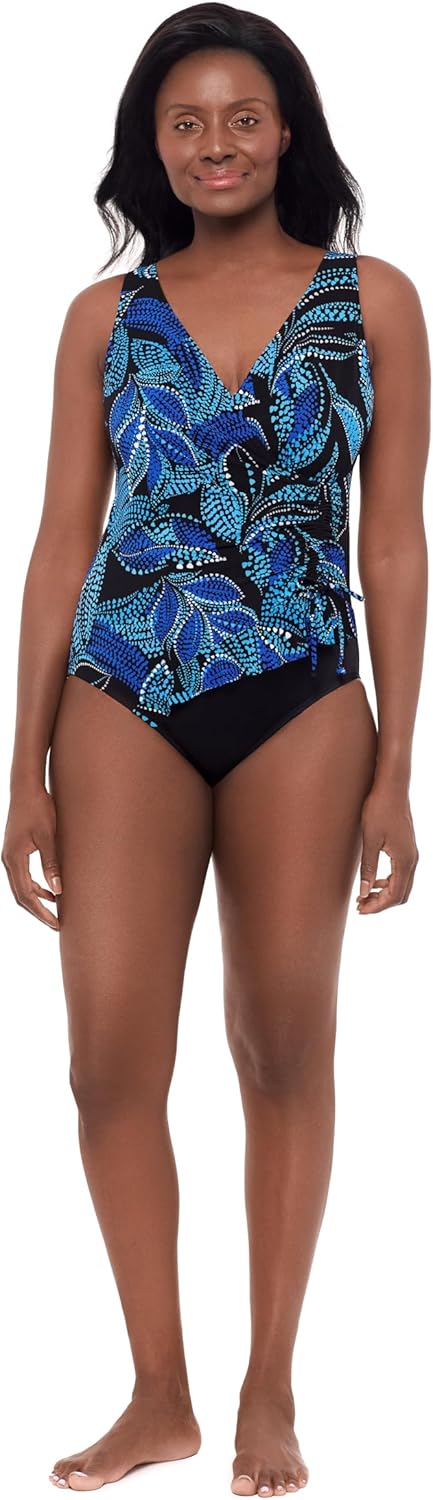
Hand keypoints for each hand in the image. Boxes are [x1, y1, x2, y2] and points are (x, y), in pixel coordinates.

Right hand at [1, 782, 61, 930]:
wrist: (26, 788)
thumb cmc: (38, 809)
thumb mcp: (48, 836)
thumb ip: (51, 863)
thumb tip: (58, 890)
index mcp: (14, 859)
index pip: (26, 895)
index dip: (40, 912)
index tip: (56, 923)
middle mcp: (8, 860)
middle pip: (21, 895)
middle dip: (38, 910)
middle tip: (56, 924)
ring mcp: (10, 855)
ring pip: (21, 886)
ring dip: (37, 899)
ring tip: (56, 909)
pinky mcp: (15, 850)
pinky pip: (23, 876)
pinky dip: (35, 886)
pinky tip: (50, 889)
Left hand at [356, 780, 418, 914]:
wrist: (392, 787)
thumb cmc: (379, 809)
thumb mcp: (369, 840)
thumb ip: (368, 868)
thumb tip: (364, 893)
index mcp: (404, 860)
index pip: (394, 896)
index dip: (377, 907)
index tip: (360, 909)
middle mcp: (412, 860)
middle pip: (401, 895)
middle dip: (381, 904)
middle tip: (360, 905)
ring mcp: (412, 854)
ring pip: (403, 886)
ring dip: (385, 894)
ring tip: (364, 895)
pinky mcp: (408, 848)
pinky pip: (402, 874)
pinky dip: (390, 883)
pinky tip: (375, 880)